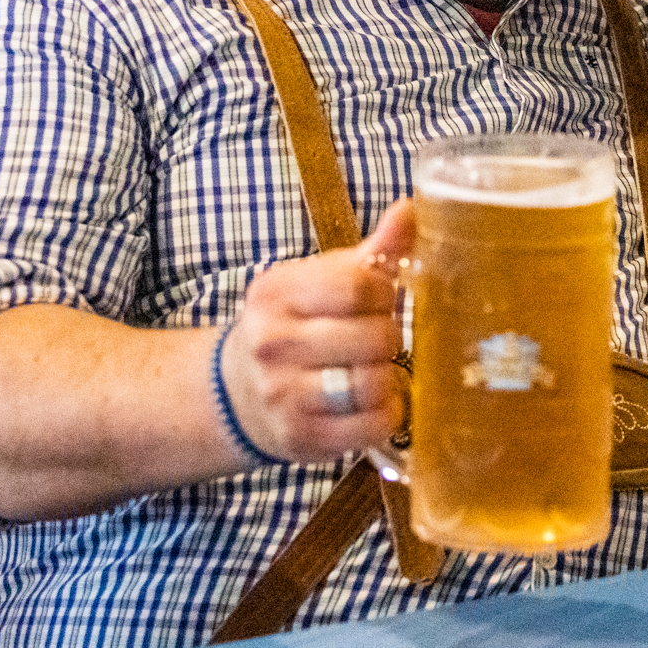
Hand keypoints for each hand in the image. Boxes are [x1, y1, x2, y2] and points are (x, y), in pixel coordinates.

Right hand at [220, 198, 414, 462]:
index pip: (357, 285)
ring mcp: (283, 394)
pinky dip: (387, 415)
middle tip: (381, 339)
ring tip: (378, 370)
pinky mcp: (300, 438)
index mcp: (277, 292)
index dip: (385, 293)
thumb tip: (410, 209)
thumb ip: (370, 251)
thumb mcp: (319, 282)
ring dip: (390, 378)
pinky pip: (370, 427)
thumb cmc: (294, 326)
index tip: (381, 300)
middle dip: (390, 337)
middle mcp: (273, 343)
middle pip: (373, 337)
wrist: (237, 393)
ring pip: (373, 384)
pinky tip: (377, 403)